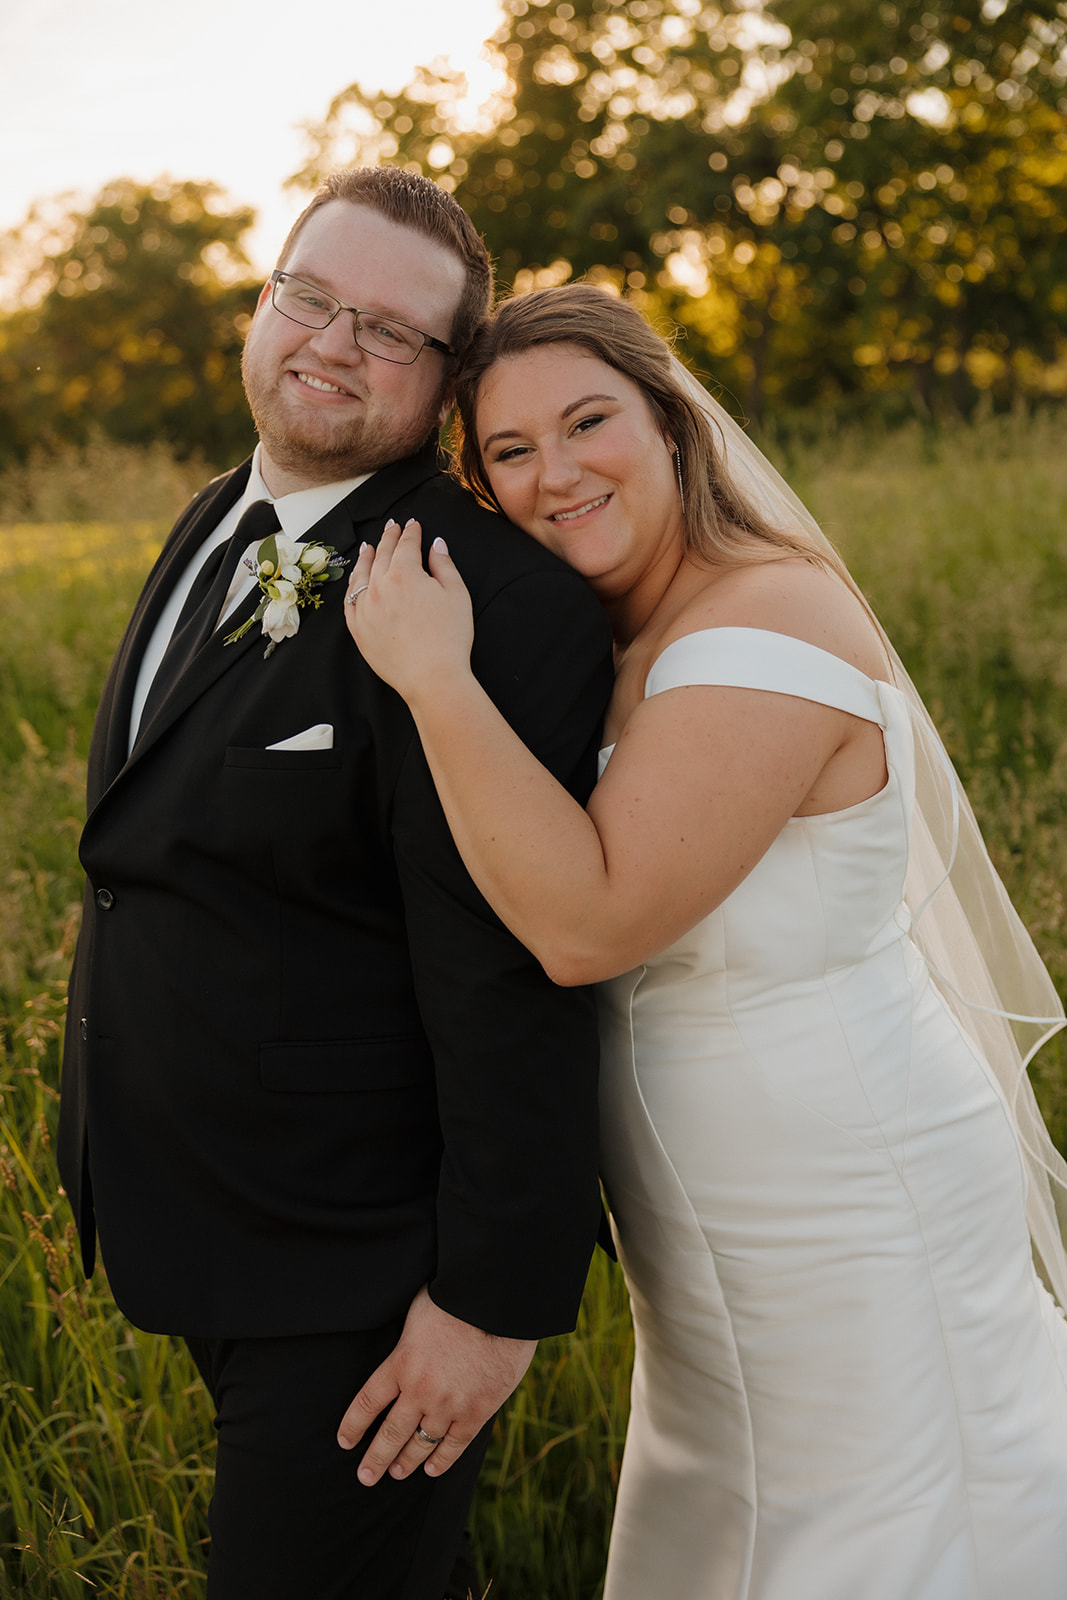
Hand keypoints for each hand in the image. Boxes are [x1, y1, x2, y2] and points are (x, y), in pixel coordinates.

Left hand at [337, 1286, 535, 1484]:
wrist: (496, 1306)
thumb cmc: (455, 1297)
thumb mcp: (416, 1310)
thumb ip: (407, 1335)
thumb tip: (403, 1339)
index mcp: (400, 1362)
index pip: (368, 1402)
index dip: (353, 1425)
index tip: (344, 1441)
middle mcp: (419, 1390)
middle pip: (390, 1433)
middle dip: (375, 1458)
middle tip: (365, 1477)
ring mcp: (448, 1405)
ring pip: (421, 1443)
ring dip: (406, 1462)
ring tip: (396, 1473)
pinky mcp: (476, 1412)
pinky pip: (455, 1444)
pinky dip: (442, 1460)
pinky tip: (431, 1469)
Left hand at [345, 518, 474, 703]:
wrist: (432, 677)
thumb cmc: (449, 638)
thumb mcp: (457, 595)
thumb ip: (444, 565)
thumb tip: (436, 545)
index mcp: (404, 574)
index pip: (406, 545)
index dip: (411, 533)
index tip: (412, 525)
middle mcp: (378, 587)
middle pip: (381, 555)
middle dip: (388, 538)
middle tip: (392, 527)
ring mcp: (364, 608)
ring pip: (361, 575)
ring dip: (366, 557)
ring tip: (369, 546)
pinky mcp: (358, 629)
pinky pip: (349, 601)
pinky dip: (352, 586)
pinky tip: (356, 580)